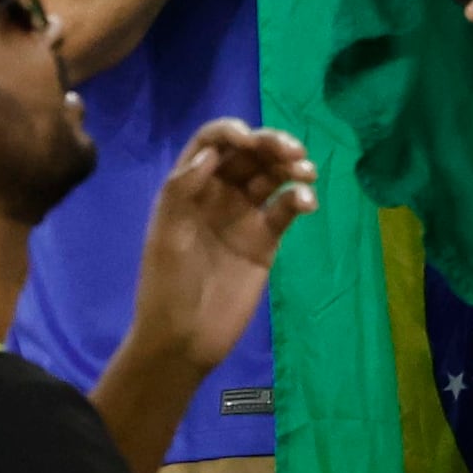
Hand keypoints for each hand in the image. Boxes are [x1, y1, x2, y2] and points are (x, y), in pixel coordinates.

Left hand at [129, 122, 318, 376]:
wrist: (183, 340)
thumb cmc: (166, 286)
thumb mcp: (166, 237)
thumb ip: (183, 191)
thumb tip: (211, 154)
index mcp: (189, 187)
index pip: (211, 143)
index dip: (230, 132)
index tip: (249, 139)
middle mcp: (218, 194)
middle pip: (248, 154)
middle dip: (270, 144)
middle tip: (291, 150)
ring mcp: (244, 216)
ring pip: (271, 176)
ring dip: (290, 165)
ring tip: (307, 170)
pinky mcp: (266, 241)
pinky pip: (285, 208)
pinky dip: (299, 198)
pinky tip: (306, 201)